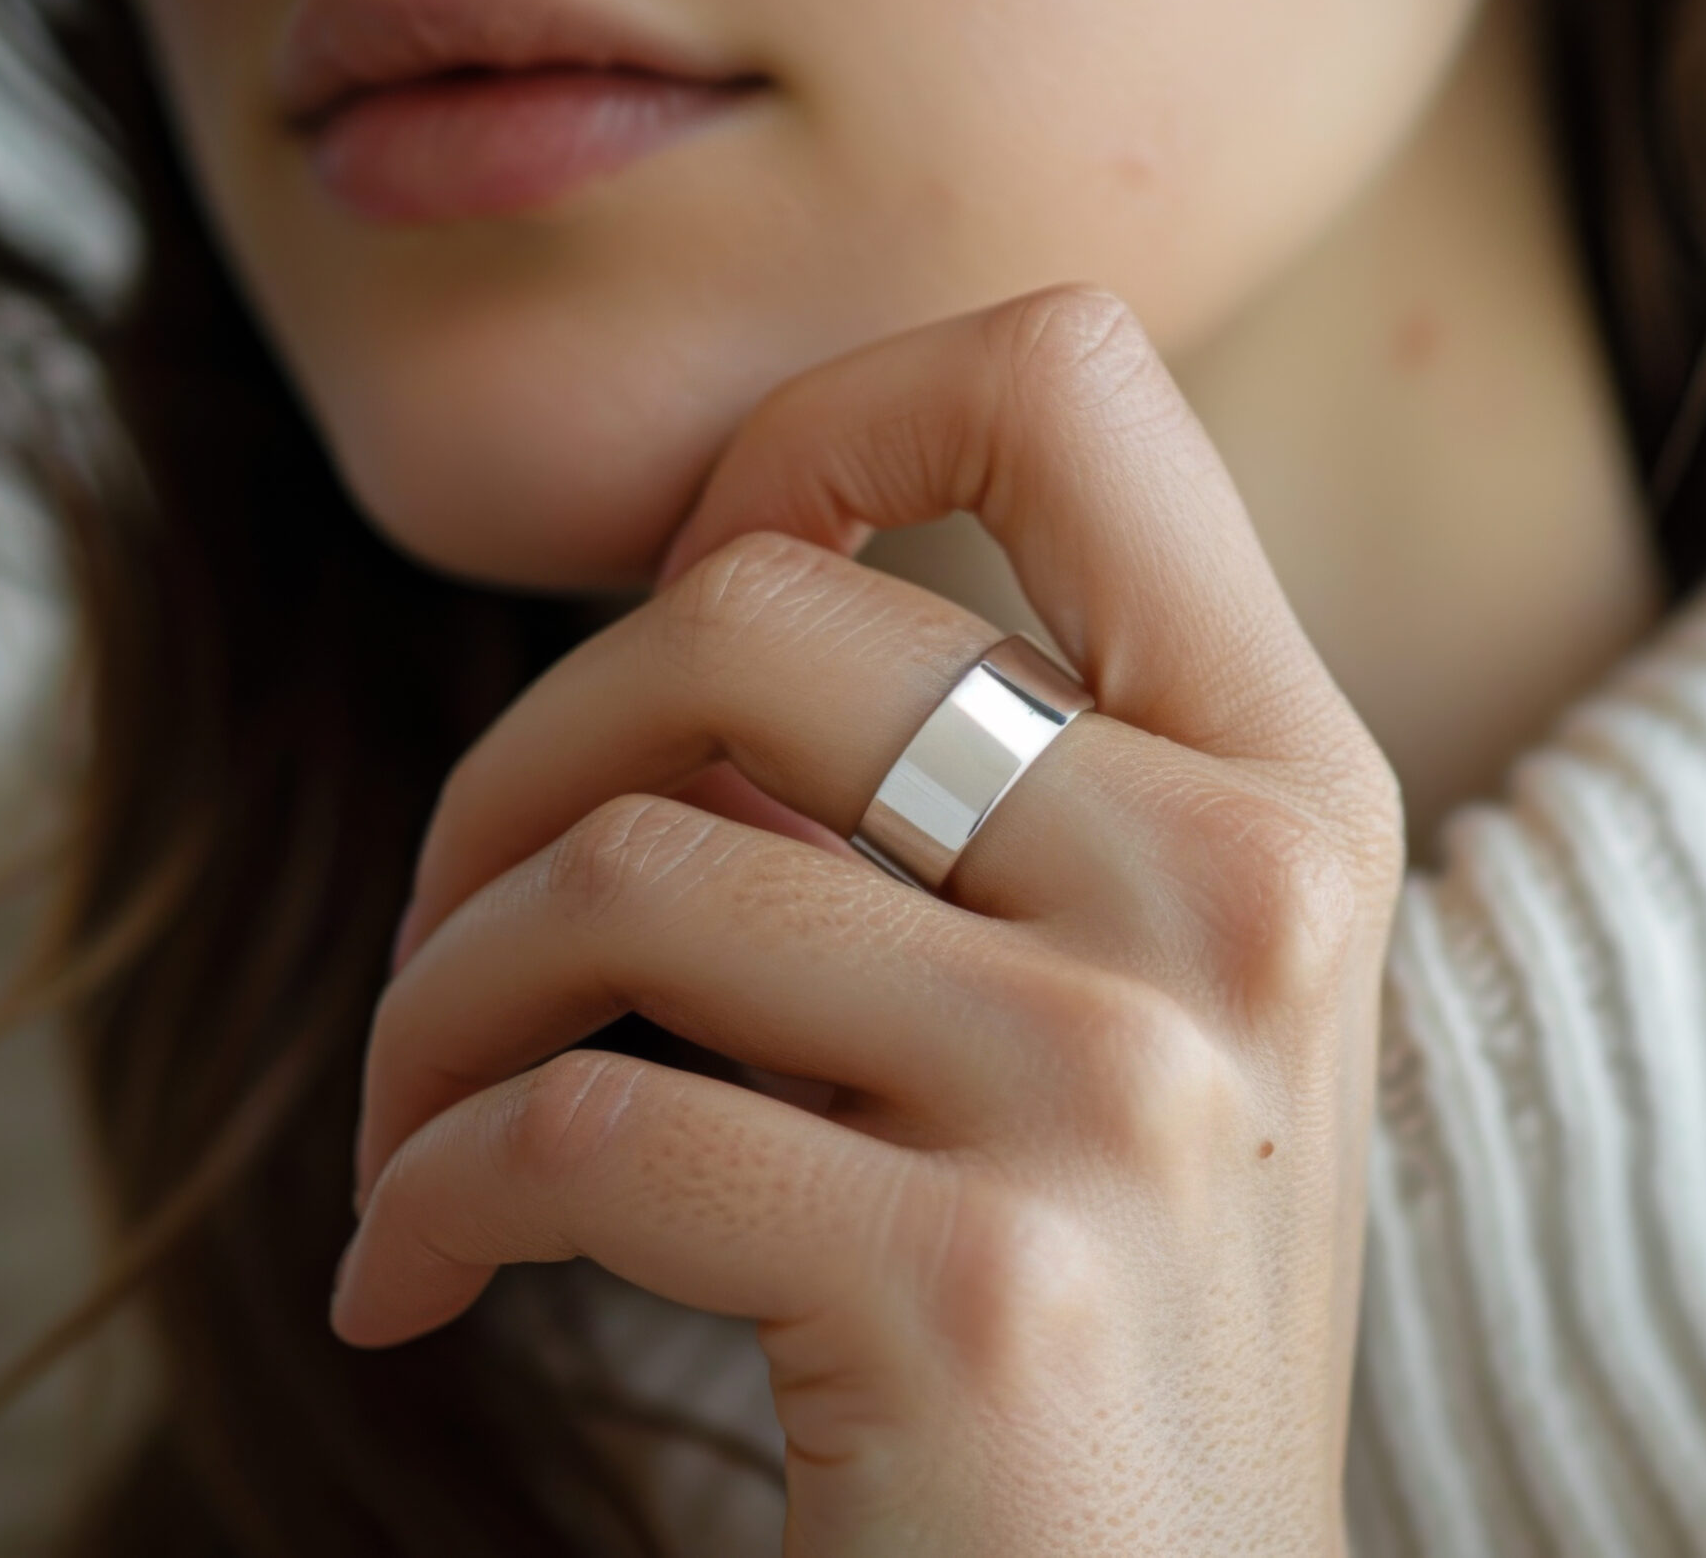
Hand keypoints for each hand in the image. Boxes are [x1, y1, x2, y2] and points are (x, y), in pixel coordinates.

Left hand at [336, 283, 1402, 1555]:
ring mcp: (1127, 1091)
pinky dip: (428, 1193)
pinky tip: (419, 1272)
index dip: (824, 420)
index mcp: (1293, 784)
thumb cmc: (1099, 1323)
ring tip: (413, 1121)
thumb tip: (703, 599)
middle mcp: (1250, 897)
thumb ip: (971, 792)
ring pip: (622, 868)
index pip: (1072, 382)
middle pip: (749, 612)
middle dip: (515, 759)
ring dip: (432, 1003)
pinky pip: (570, 1128)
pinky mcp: (974, 1290)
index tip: (697, 585)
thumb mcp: (1107, 1006)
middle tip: (457, 929)